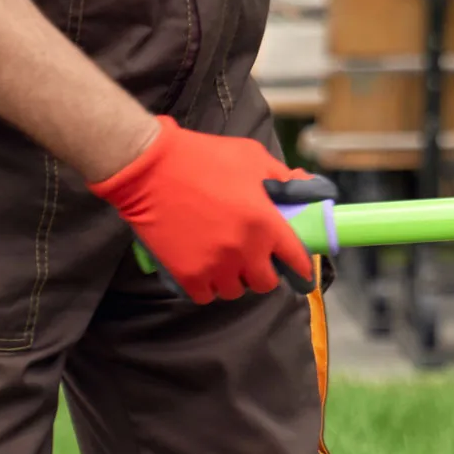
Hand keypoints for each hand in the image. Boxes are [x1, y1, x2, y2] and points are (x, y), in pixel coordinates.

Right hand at [87, 116, 318, 303]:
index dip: (301, 266)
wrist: (149, 168)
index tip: (300, 269)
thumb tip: (304, 185)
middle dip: (264, 273)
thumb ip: (282, 176)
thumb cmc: (204, 158)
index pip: (296, 258)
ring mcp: (214, 266)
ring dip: (235, 280)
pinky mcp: (186, 274)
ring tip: (228, 265)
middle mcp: (244, 251)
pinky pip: (205, 295)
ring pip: (235, 291)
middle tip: (256, 260)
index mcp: (266, 224)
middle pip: (265, 283)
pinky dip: (208, 287)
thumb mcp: (252, 157)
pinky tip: (206, 273)